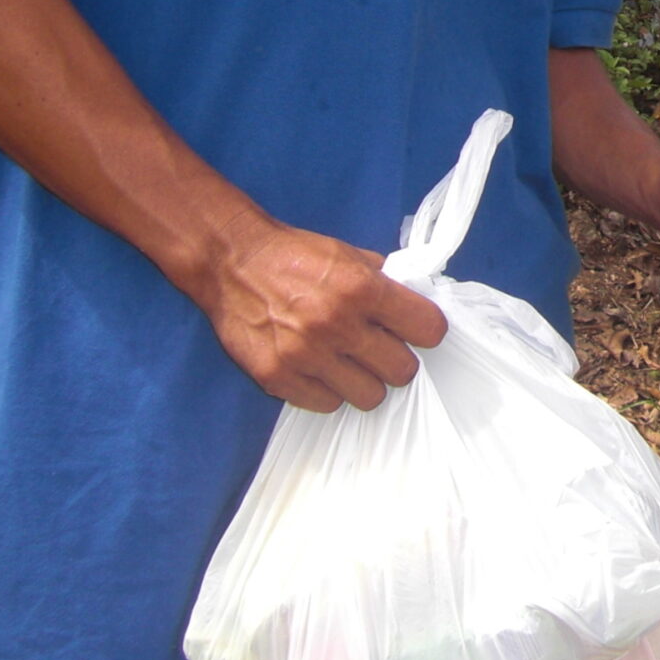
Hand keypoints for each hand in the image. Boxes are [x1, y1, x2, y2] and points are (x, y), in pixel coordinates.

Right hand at [194, 214, 446, 412]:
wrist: (231, 262)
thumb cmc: (295, 255)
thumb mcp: (348, 254)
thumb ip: (385, 282)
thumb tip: (419, 302)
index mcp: (362, 288)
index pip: (428, 329)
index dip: (426, 331)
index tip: (416, 331)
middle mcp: (337, 325)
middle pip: (402, 371)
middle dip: (397, 360)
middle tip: (380, 349)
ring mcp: (306, 355)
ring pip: (369, 397)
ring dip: (365, 381)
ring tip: (348, 362)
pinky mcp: (277, 378)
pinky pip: (326, 405)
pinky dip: (328, 391)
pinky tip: (319, 369)